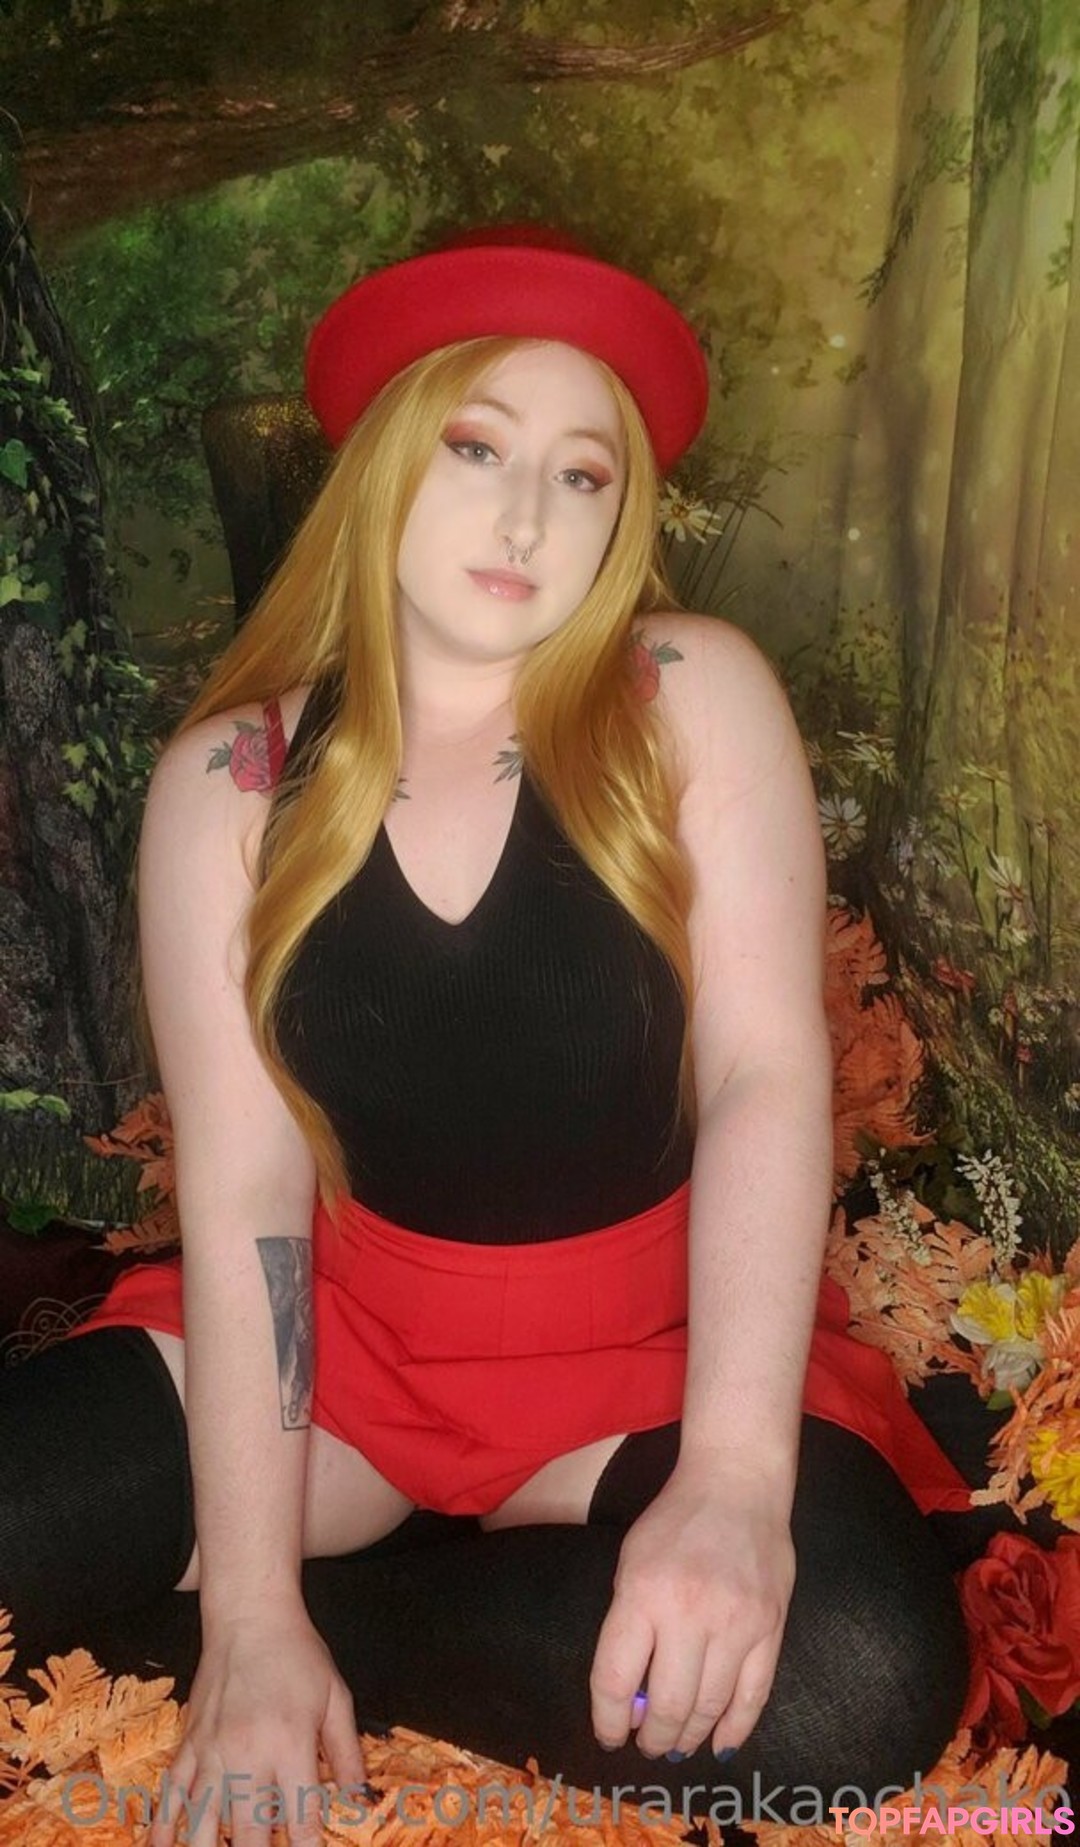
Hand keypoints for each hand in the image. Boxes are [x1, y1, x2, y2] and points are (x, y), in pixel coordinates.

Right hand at [149, 1592, 367, 1846]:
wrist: (249, 1617)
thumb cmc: (297, 1655)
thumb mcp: (336, 1697)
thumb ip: (347, 1753)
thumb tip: (359, 1800)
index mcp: (289, 1744)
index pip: (300, 1819)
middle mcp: (246, 1755)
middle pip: (247, 1832)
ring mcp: (210, 1752)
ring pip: (201, 1822)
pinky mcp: (188, 1744)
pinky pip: (170, 1795)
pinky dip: (164, 1826)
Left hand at [589, 1457, 794, 1761]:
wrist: (737, 1485)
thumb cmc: (674, 1522)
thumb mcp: (630, 1563)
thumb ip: (628, 1627)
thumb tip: (634, 1701)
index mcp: (643, 1593)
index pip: (617, 1679)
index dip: (608, 1719)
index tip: (609, 1735)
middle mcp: (690, 1612)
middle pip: (668, 1704)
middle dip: (653, 1737)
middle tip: (648, 1746)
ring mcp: (737, 1622)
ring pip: (710, 1707)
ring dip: (690, 1737)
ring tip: (677, 1746)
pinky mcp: (771, 1626)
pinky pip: (755, 1694)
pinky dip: (735, 1727)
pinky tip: (719, 1743)